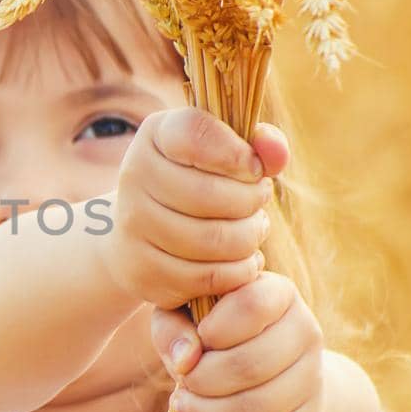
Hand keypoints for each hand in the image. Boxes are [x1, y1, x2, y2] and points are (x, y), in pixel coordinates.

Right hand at [103, 107, 290, 310]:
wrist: (139, 232)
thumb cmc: (195, 181)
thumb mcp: (222, 152)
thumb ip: (257, 144)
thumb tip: (276, 152)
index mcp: (155, 136)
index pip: (195, 134)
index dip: (236, 153)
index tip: (253, 167)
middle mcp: (134, 176)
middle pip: (210, 194)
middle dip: (251, 201)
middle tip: (258, 203)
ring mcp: (134, 226)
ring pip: (213, 240)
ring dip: (249, 238)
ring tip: (252, 230)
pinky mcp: (143, 271)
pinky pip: (207, 277)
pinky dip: (237, 271)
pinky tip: (241, 260)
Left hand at [148, 269, 325, 411]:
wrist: (265, 378)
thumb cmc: (211, 337)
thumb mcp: (182, 319)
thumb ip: (173, 327)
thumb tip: (185, 360)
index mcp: (277, 294)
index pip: (253, 305)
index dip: (214, 329)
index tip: (197, 341)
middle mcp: (306, 331)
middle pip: (253, 364)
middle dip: (203, 381)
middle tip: (182, 387)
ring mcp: (314, 380)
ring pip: (261, 407)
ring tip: (185, 410)